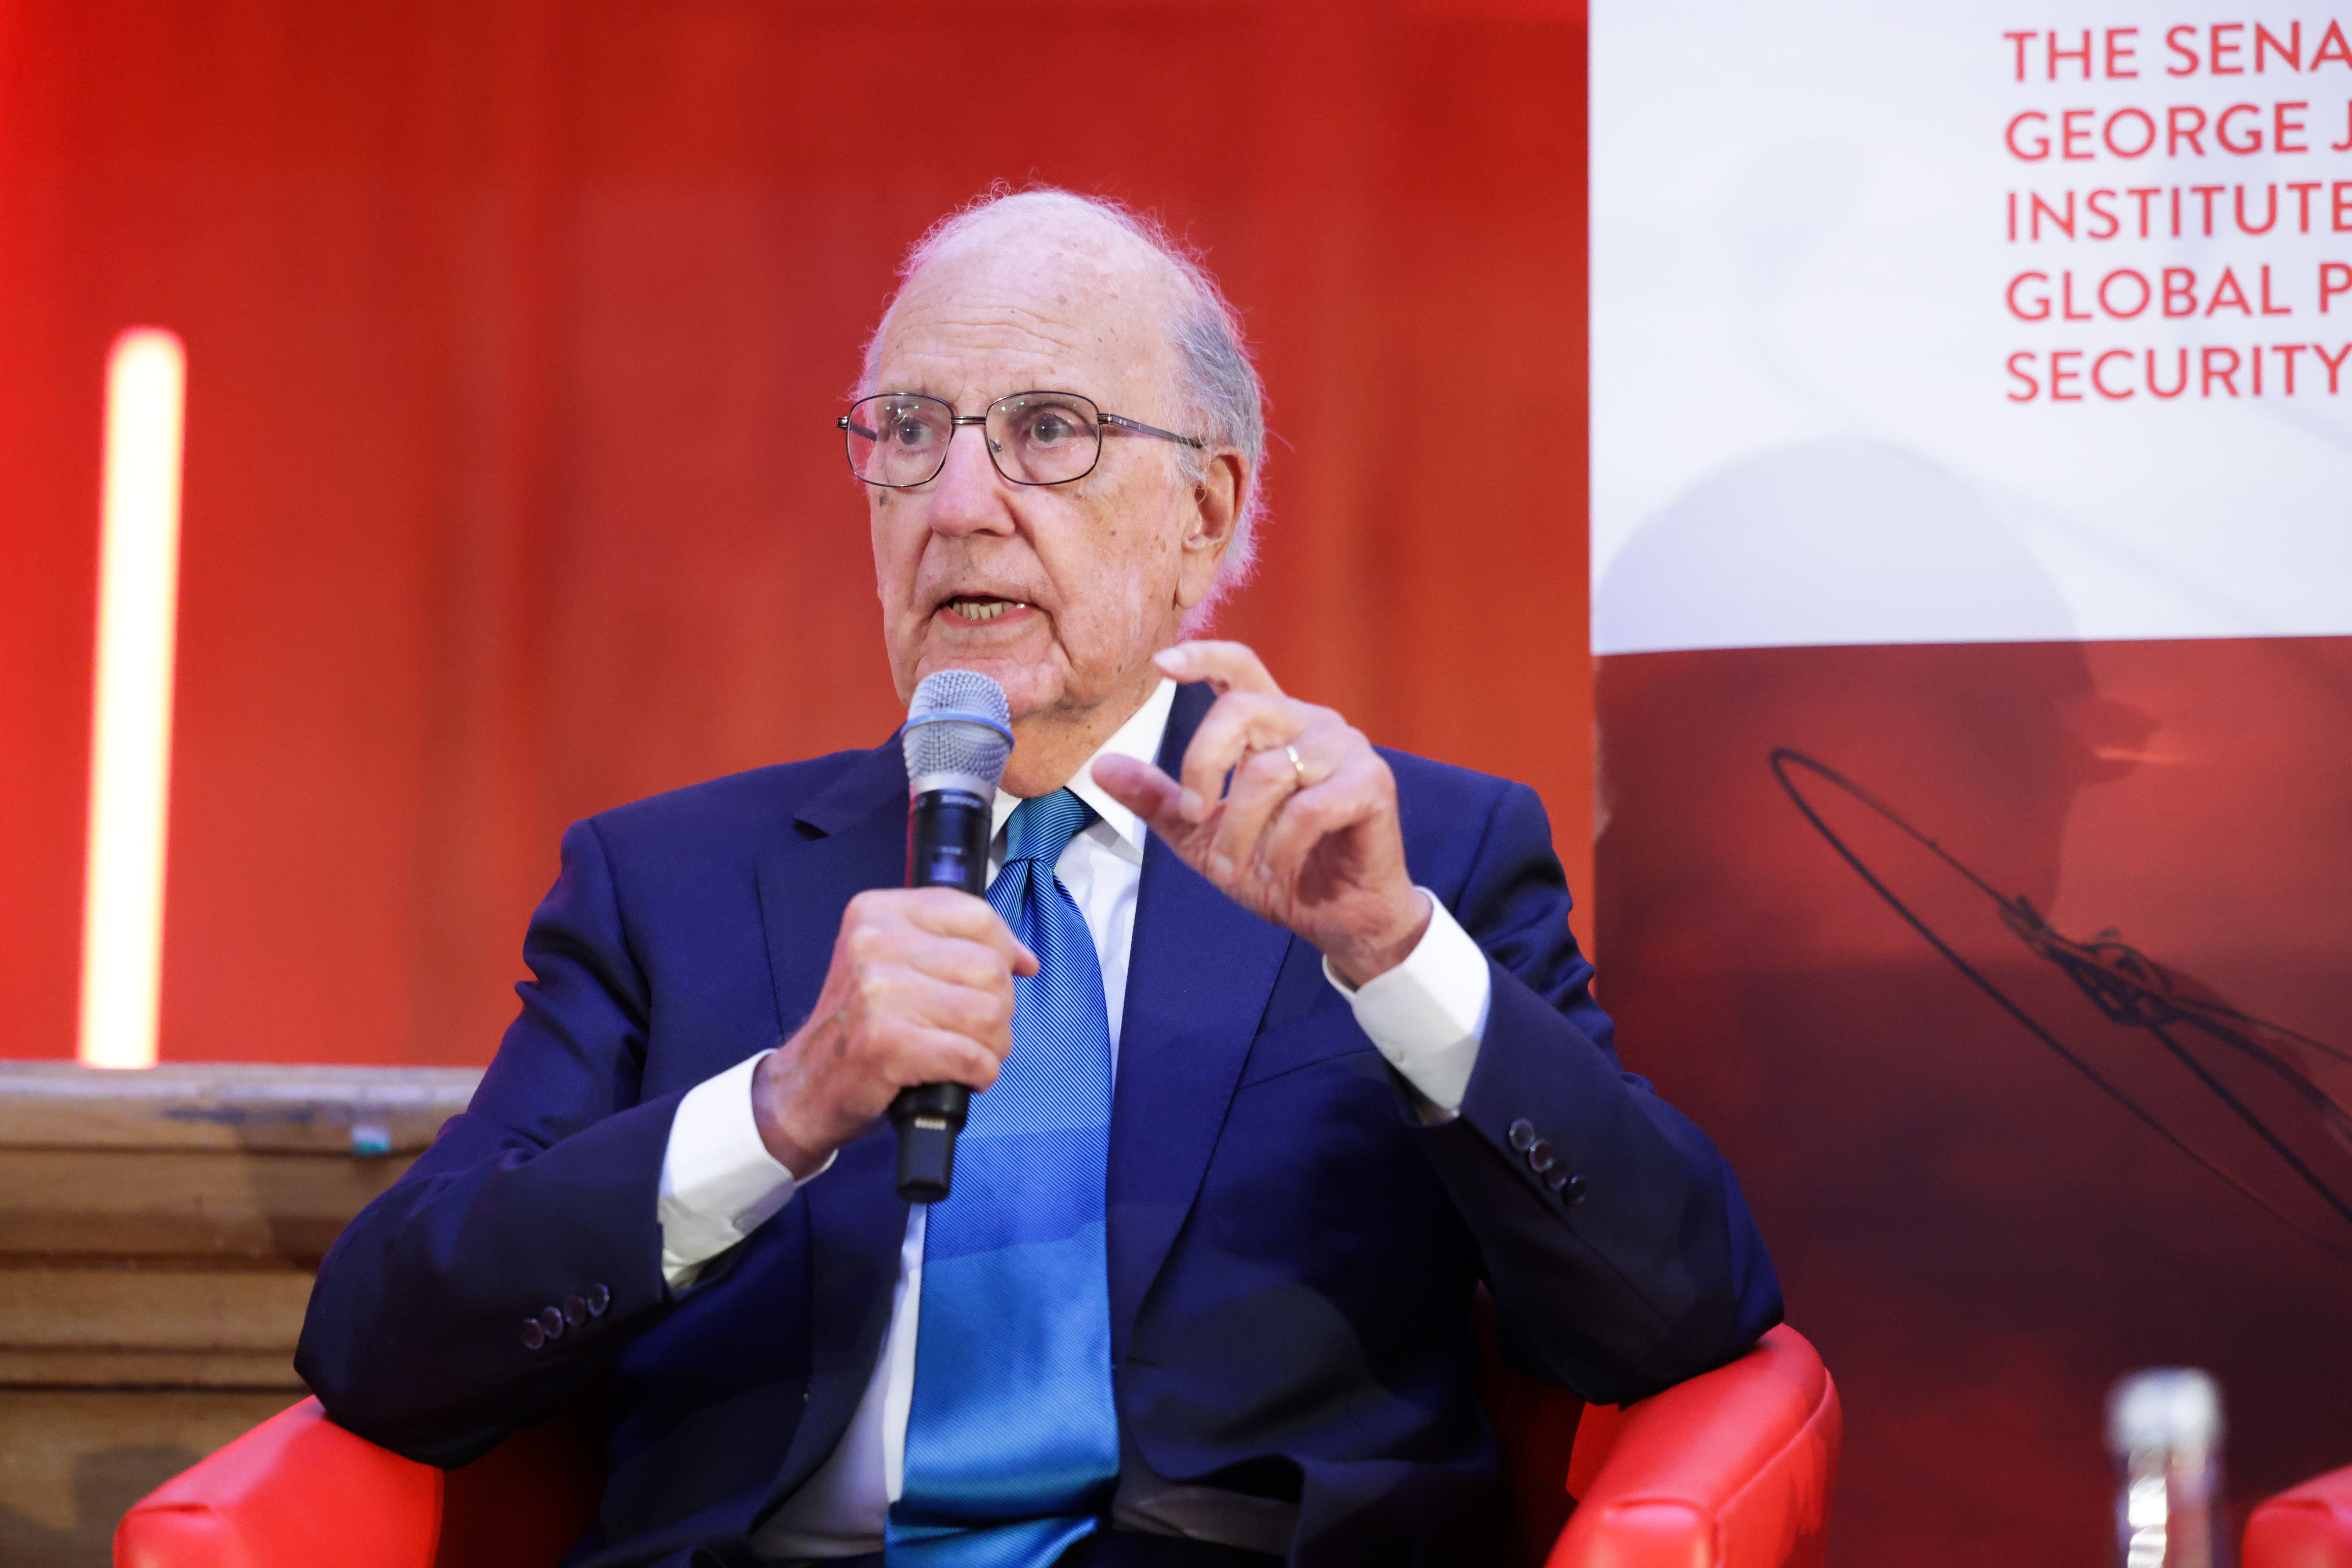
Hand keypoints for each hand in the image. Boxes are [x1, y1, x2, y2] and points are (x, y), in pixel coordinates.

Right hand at [751, 888, 1036, 1177]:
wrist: (808, 1085)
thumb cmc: (861, 1026)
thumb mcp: (893, 962)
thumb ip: (955, 947)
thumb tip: (1024, 959)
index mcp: (878, 913)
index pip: (976, 916)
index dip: (1006, 950)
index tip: (1009, 973)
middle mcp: (874, 944)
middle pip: (990, 968)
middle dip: (999, 1008)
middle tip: (973, 1029)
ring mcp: (879, 994)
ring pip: (989, 1014)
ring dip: (993, 1045)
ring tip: (967, 1053)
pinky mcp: (887, 1044)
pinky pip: (973, 1056)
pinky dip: (980, 1074)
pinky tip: (961, 1076)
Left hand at [1092, 641, 1429, 985]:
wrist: (1341, 918)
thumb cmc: (1280, 869)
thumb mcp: (1204, 837)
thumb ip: (1160, 800)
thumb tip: (1101, 767)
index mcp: (1274, 726)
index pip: (1239, 667)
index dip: (1202, 657)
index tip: (1160, 664)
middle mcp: (1311, 724)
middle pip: (1242, 710)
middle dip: (1203, 764)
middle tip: (1193, 815)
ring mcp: (1346, 750)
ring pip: (1270, 771)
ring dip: (1239, 830)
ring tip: (1232, 867)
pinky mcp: (1372, 784)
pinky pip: (1310, 807)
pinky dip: (1280, 846)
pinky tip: (1274, 869)